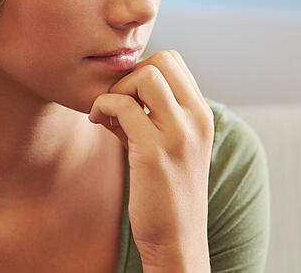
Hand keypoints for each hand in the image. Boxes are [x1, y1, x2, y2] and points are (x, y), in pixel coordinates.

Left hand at [89, 50, 213, 272]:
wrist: (178, 239)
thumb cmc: (166, 192)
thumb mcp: (168, 145)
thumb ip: (152, 115)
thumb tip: (119, 90)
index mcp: (202, 114)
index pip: (174, 61)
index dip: (144, 71)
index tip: (129, 98)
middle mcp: (196, 119)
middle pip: (162, 59)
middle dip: (131, 75)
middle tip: (117, 104)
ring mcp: (178, 134)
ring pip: (145, 75)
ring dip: (118, 89)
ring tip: (108, 115)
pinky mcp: (153, 152)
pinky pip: (121, 105)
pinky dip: (102, 106)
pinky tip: (98, 123)